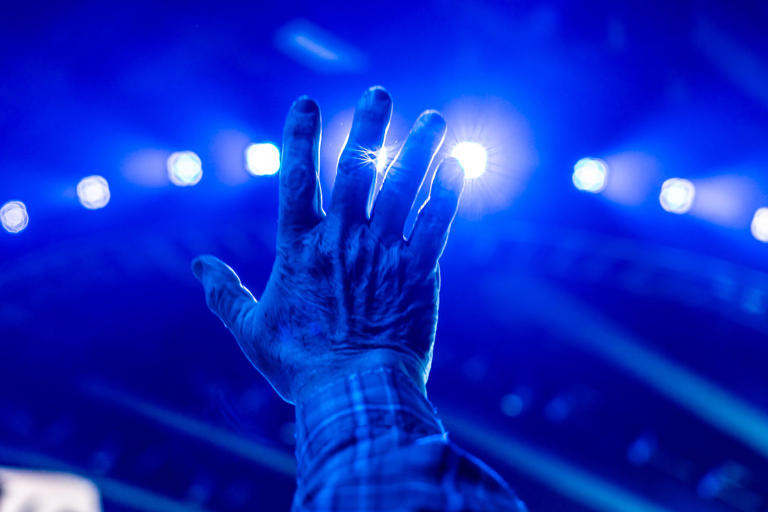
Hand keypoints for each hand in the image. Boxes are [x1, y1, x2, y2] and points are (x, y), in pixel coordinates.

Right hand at [192, 86, 463, 403]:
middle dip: (368, 126)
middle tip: (378, 93)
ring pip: (404, 187)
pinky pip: (436, 225)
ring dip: (418, 148)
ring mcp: (383, 253)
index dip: (298, 136)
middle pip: (356, 169)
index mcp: (299, 248)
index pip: (295, 178)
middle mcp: (342, 239)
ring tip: (434, 118)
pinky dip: (448, 194)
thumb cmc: (302, 365)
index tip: (306, 101)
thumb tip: (197, 264)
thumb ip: (224, 293)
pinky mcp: (418, 272)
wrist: (354, 395)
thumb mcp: (251, 330)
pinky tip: (458, 166)